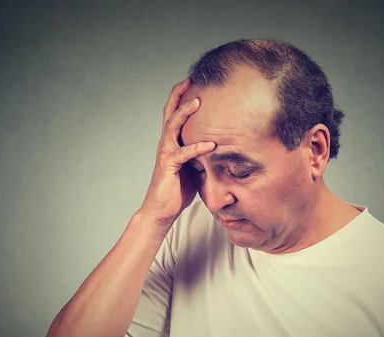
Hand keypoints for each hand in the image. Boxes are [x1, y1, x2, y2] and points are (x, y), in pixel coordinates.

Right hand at [140, 78, 214, 225]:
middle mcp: (166, 144)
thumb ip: (201, 156)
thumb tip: (222, 149)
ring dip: (185, 113)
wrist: (161, 210)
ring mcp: (165, 154)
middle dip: (178, 95)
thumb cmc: (177, 191)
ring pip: (172, 127)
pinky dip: (197, 148)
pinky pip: (183, 153)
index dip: (180, 98)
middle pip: (169, 113)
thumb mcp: (193, 169)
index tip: (191, 82)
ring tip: (198, 102)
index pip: (173, 115)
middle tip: (190, 80)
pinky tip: (211, 144)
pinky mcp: (168, 167)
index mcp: (171, 143)